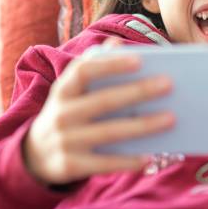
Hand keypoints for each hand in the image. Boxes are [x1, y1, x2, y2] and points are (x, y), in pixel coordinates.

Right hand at [24, 37, 174, 184]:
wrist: (36, 155)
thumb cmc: (67, 114)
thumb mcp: (72, 91)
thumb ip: (94, 66)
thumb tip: (115, 42)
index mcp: (63, 90)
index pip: (84, 71)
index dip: (110, 64)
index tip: (139, 60)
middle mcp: (61, 114)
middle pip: (104, 101)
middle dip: (138, 92)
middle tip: (168, 85)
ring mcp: (65, 141)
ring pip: (109, 132)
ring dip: (142, 125)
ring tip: (171, 118)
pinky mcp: (71, 166)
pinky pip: (105, 163)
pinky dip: (128, 160)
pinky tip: (150, 154)